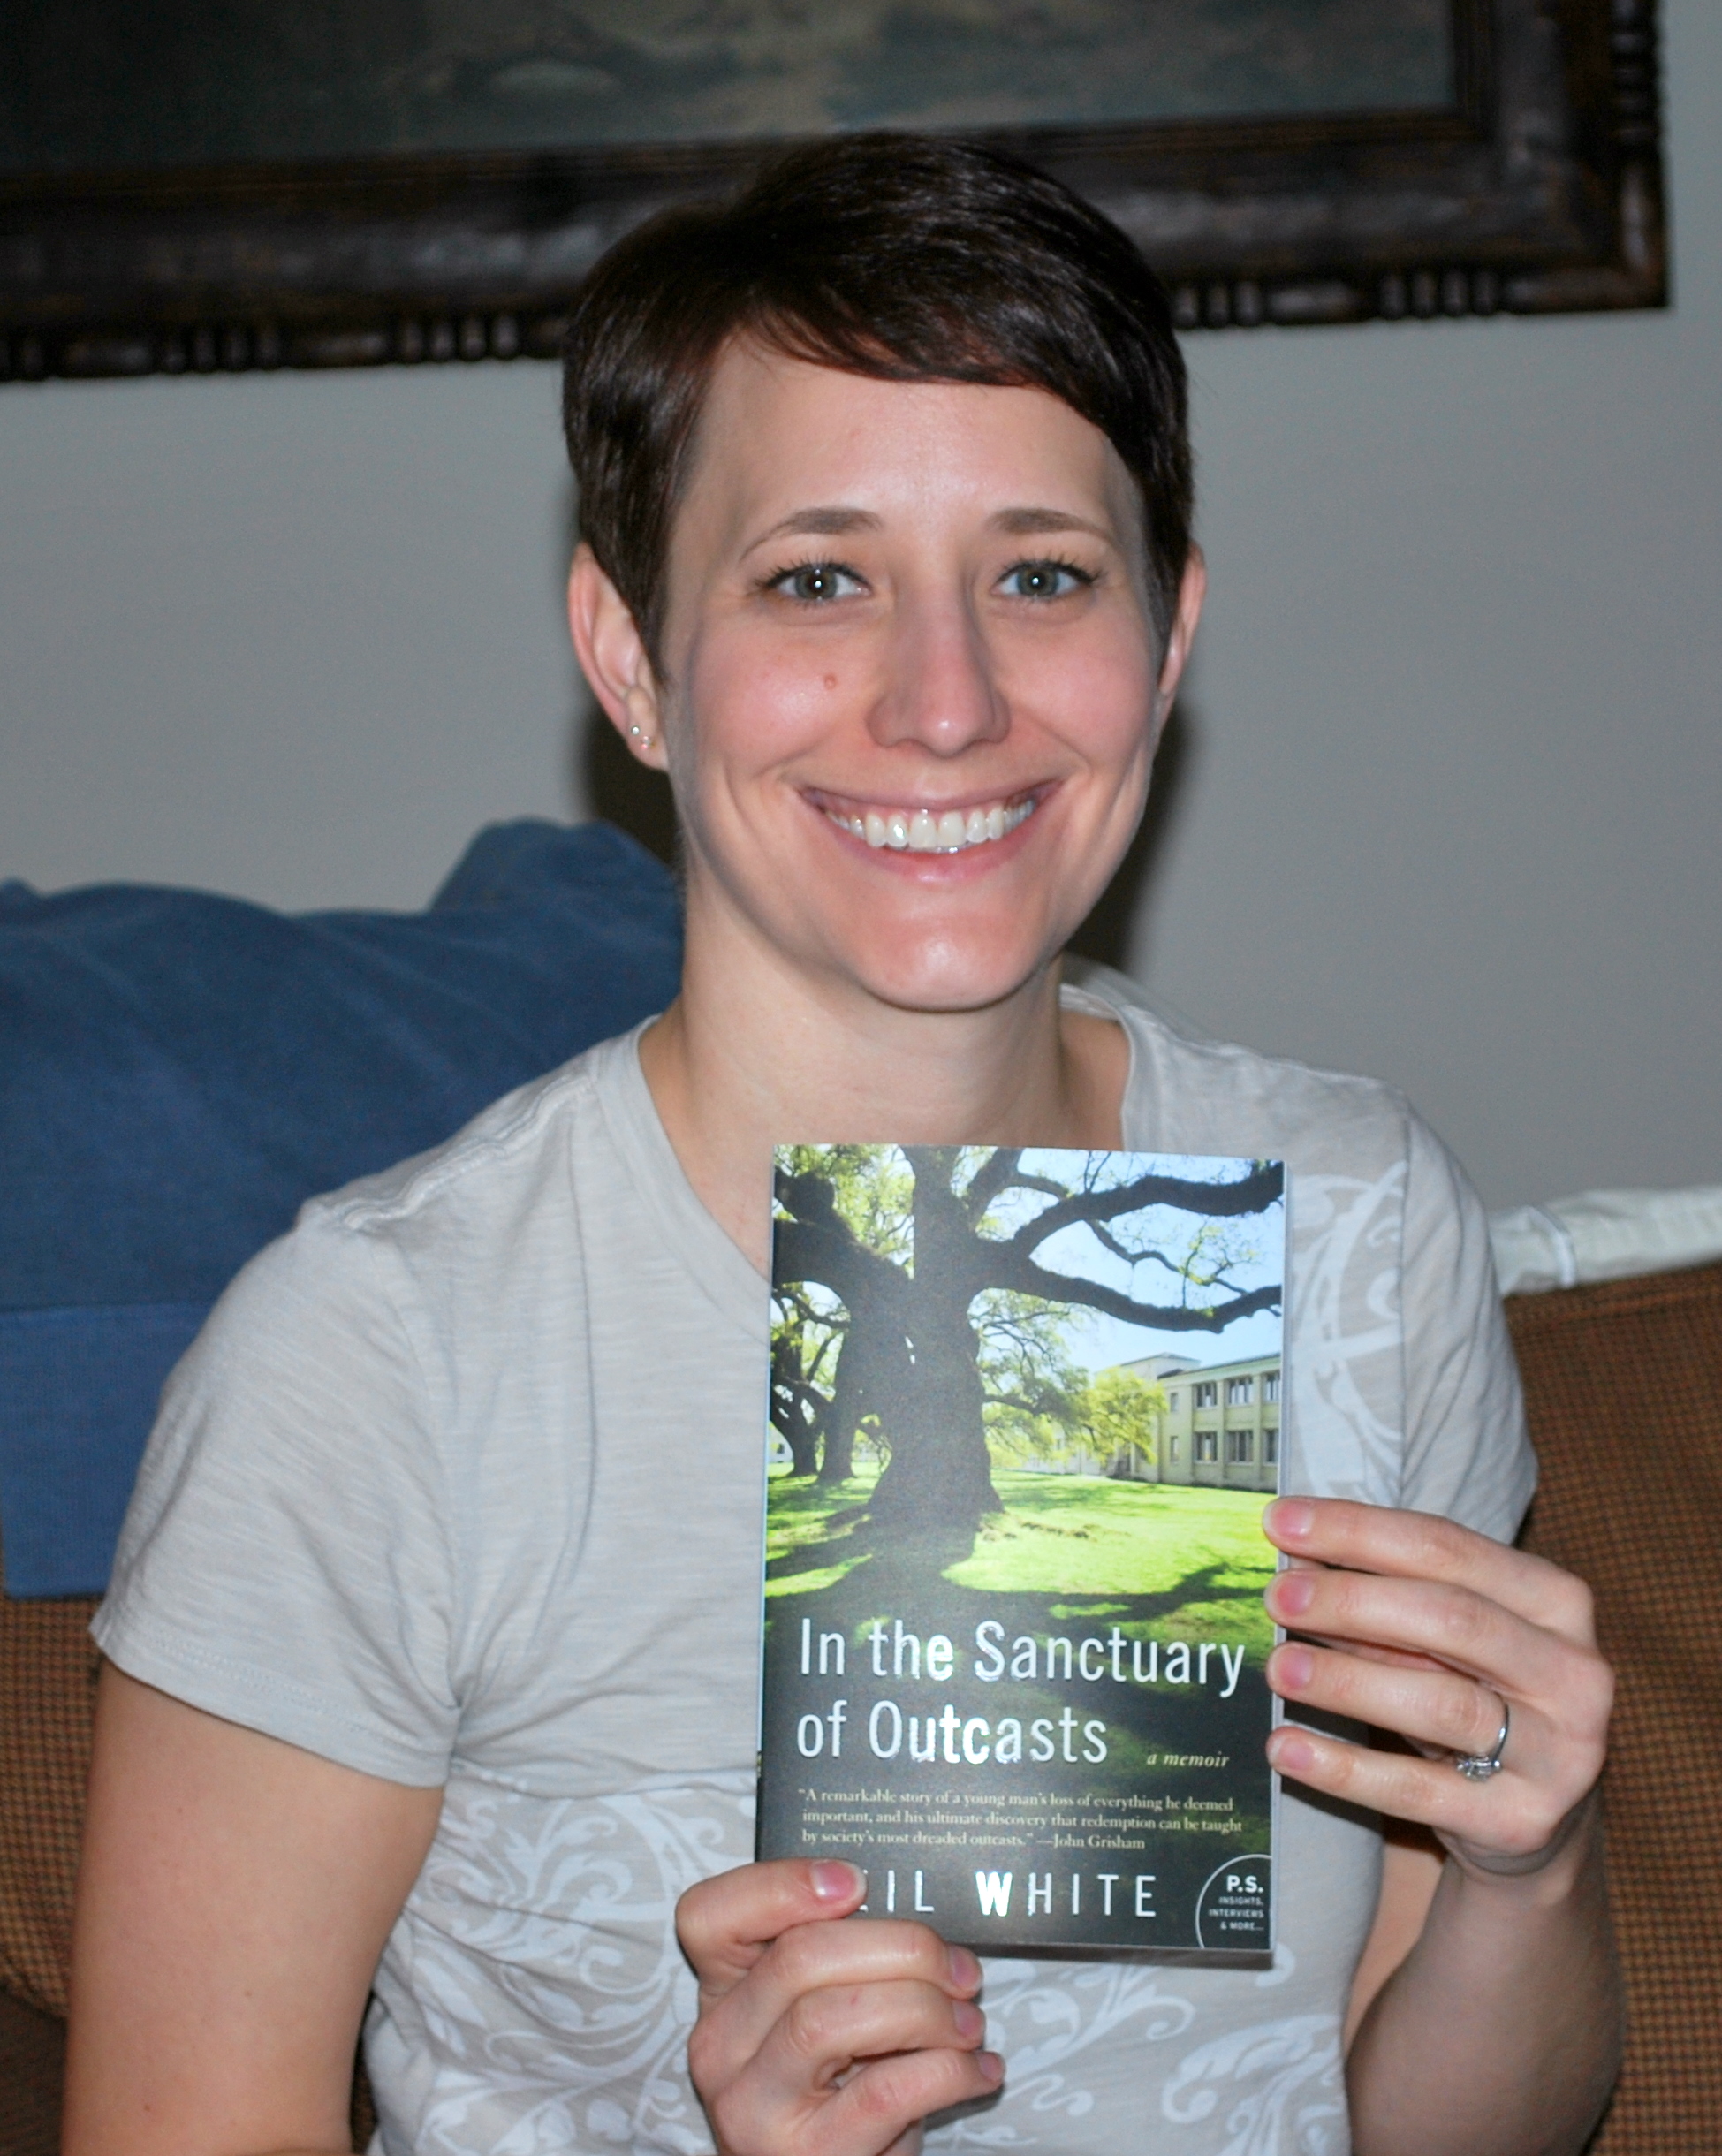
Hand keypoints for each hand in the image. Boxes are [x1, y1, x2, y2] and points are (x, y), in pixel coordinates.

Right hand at [676, 1858, 1001, 2155]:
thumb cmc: (841, 2087)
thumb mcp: (821, 2014)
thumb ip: (837, 1958)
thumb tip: (913, 1918)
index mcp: (721, 1993)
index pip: (709, 1915)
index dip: (780, 1884)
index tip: (857, 1881)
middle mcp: (721, 2049)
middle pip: (797, 1957)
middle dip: (901, 1948)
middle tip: (959, 1968)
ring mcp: (755, 2109)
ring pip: (834, 2018)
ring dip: (925, 2009)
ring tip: (969, 2022)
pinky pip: (886, 2090)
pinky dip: (948, 2069)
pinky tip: (978, 2069)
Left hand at [1261, 1499, 1612, 1873]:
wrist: (1533, 1818)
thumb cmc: (1476, 1696)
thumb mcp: (1442, 1642)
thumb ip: (1382, 1601)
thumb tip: (1294, 1567)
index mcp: (1555, 1600)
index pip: (1446, 1547)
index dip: (1358, 1530)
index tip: (1281, 1523)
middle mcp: (1573, 1672)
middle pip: (1451, 1617)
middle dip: (1352, 1601)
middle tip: (1278, 1598)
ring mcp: (1559, 1753)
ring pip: (1442, 1703)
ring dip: (1347, 1681)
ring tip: (1278, 1667)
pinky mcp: (1522, 1821)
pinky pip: (1419, 1788)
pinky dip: (1344, 1768)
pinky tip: (1286, 1747)